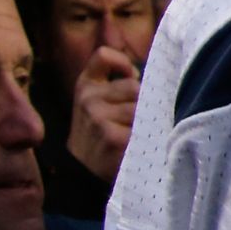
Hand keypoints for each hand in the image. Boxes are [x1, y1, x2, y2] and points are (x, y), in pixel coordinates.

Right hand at [65, 45, 138, 182]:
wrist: (83, 173)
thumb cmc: (100, 133)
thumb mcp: (98, 103)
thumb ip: (116, 83)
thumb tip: (144, 73)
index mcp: (86, 86)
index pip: (103, 56)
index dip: (121, 62)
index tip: (131, 75)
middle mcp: (88, 99)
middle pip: (135, 86)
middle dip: (141, 102)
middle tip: (132, 121)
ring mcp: (98, 118)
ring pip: (142, 107)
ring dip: (146, 121)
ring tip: (134, 134)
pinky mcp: (112, 137)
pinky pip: (145, 126)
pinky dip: (147, 135)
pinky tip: (136, 144)